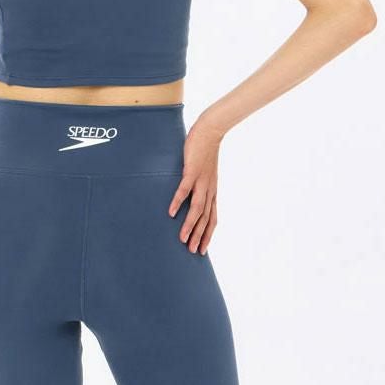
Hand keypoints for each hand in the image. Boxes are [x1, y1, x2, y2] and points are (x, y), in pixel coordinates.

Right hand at [167, 122, 222, 254]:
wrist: (210, 132)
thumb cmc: (205, 152)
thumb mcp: (205, 172)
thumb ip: (198, 184)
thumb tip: (189, 194)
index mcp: (212, 191)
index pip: (213, 218)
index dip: (208, 234)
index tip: (203, 249)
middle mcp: (209, 189)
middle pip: (206, 218)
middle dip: (200, 236)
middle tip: (193, 252)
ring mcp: (201, 181)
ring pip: (197, 209)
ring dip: (190, 225)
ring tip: (183, 239)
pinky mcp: (192, 172)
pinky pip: (184, 190)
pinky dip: (178, 202)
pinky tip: (171, 213)